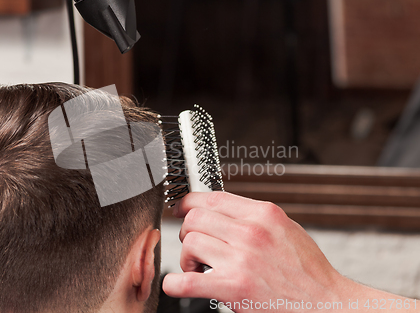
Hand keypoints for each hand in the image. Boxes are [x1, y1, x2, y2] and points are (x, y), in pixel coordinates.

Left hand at [162, 191, 352, 311]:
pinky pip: (188, 281)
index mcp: (263, 214)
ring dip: (187, 257)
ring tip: (197, 267)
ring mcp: (241, 259)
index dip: (189, 202)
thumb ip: (255, 217)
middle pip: (196, 218)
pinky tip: (177, 284)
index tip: (181, 208)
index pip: (213, 198)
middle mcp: (251, 232)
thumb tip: (223, 210)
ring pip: (190, 243)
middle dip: (187, 230)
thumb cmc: (307, 270)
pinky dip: (175, 283)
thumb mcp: (286, 228)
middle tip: (194, 244)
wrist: (325, 303)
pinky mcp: (234, 287)